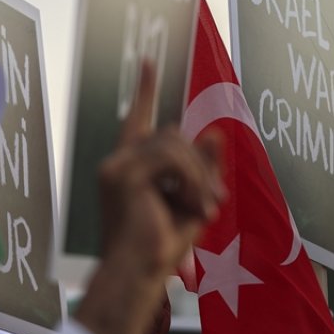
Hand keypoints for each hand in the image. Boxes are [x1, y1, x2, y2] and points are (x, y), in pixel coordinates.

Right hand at [75, 62, 222, 333]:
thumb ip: (203, 167)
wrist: (140, 272)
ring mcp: (117, 166)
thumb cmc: (161, 245)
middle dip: (200, 164)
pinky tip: (194, 205)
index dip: (144, 89)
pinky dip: (191, 179)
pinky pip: (171, 157)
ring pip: (174, 143)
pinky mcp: (123, 173)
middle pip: (172, 133)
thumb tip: (214, 132)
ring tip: (204, 209)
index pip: (137, 119)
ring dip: (198, 175)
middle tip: (216, 201)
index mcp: (130, 166)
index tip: (148, 61)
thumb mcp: (195, 198)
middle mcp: (119, 161)